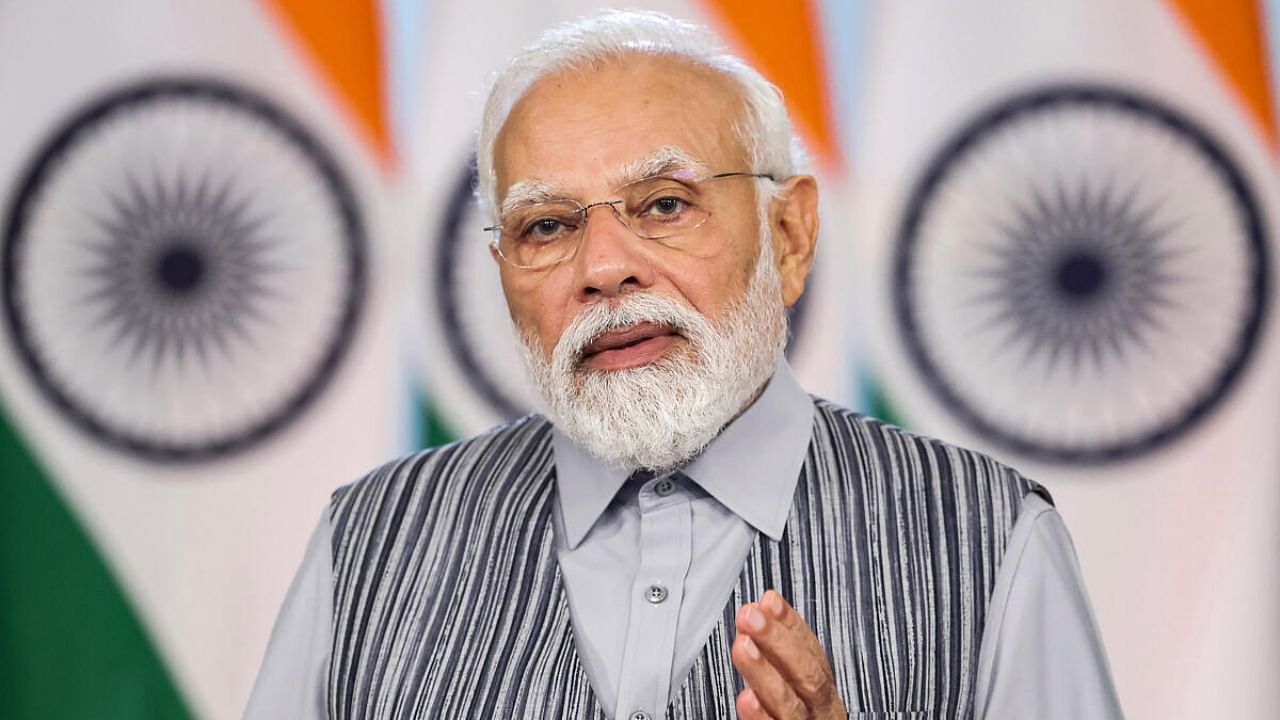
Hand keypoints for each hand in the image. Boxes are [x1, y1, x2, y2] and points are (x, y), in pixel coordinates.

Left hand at [731, 589, 847, 719]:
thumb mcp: (793, 686)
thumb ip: (781, 653)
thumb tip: (764, 604)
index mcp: (823, 695)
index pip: (812, 654)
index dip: (791, 625)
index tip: (767, 600)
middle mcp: (822, 715)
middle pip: (808, 677)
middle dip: (779, 643)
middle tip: (750, 617)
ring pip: (791, 707)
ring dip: (765, 674)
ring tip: (743, 647)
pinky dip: (762, 718)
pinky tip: (746, 699)